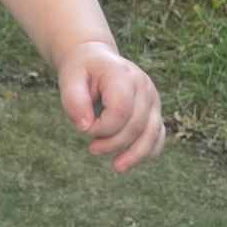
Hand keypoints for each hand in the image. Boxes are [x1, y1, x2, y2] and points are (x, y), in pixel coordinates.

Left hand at [56, 41, 163, 172]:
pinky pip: (157, 136)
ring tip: (117, 168)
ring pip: (152, 134)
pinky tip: (131, 161)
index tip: (84, 128)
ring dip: (135, 155)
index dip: (103, 127)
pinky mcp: (154, 111)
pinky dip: (147, 152)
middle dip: (114, 144)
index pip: (121, 110)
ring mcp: (152, 99)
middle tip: (92, 150)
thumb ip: (73, 100)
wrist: (95, 59)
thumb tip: (84, 127)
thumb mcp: (68, 77)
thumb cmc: (81, 70)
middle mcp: (144, 86)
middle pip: (136, 125)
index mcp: (122, 75)